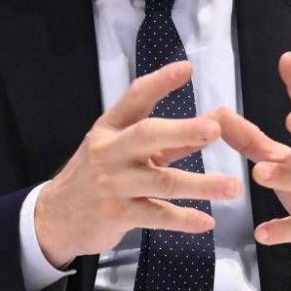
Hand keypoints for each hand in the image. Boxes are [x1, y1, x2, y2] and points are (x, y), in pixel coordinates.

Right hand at [34, 61, 241, 267]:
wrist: (57, 216)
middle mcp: (109, 151)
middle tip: (215, 129)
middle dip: (183, 130)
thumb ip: (168, 139)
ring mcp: (113, 184)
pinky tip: (207, 221)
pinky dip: (183, 219)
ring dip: (201, 184)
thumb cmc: (100, 175)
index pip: (135, 98)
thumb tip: (213, 122)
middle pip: (147, 135)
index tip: (187, 68)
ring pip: (161, 181)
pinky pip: (157, 216)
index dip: (160, 82)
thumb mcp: (124, 150)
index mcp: (110, 127)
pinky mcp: (117, 215)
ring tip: (233, 186)